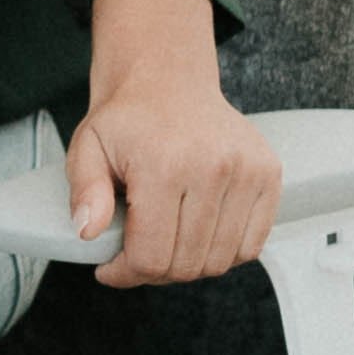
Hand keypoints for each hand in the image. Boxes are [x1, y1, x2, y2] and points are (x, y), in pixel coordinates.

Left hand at [66, 0, 278, 289]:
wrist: (168, 81)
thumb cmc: (128, 120)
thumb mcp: (87, 148)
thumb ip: (84, 192)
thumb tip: (89, 231)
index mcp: (165, 165)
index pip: (152, 256)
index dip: (126, 273)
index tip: (110, 267)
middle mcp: (214, 169)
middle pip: (187, 265)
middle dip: (155, 272)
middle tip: (137, 255)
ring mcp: (248, 172)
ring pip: (221, 261)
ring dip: (190, 265)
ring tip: (167, 244)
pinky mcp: (269, 174)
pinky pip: (251, 245)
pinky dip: (225, 252)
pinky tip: (198, 235)